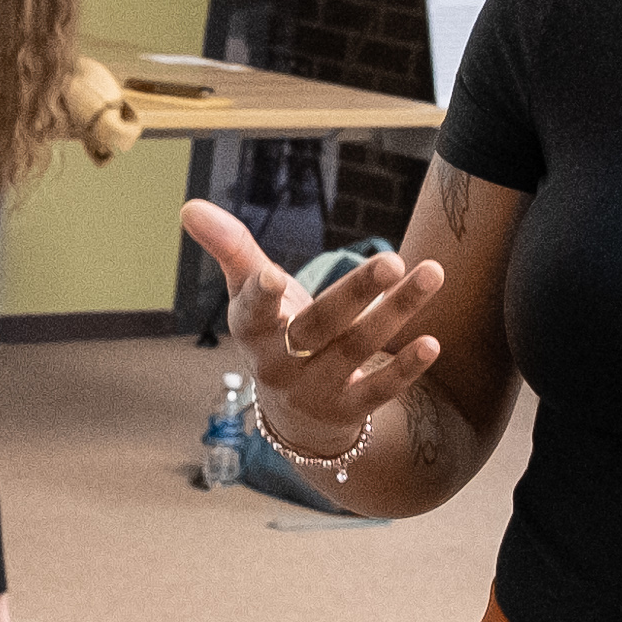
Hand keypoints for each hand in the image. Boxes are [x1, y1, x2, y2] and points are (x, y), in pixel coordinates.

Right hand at [177, 200, 439, 458]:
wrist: (294, 416)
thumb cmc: (274, 334)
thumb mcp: (249, 296)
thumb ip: (230, 249)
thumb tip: (188, 205)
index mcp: (252, 331)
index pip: (253, 312)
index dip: (261, 295)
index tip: (273, 273)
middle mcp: (279, 365)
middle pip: (319, 326)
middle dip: (356, 293)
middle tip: (393, 260)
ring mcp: (314, 392)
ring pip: (357, 349)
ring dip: (396, 312)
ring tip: (432, 273)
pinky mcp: (347, 412)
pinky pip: (378, 391)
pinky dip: (405, 368)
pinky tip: (432, 341)